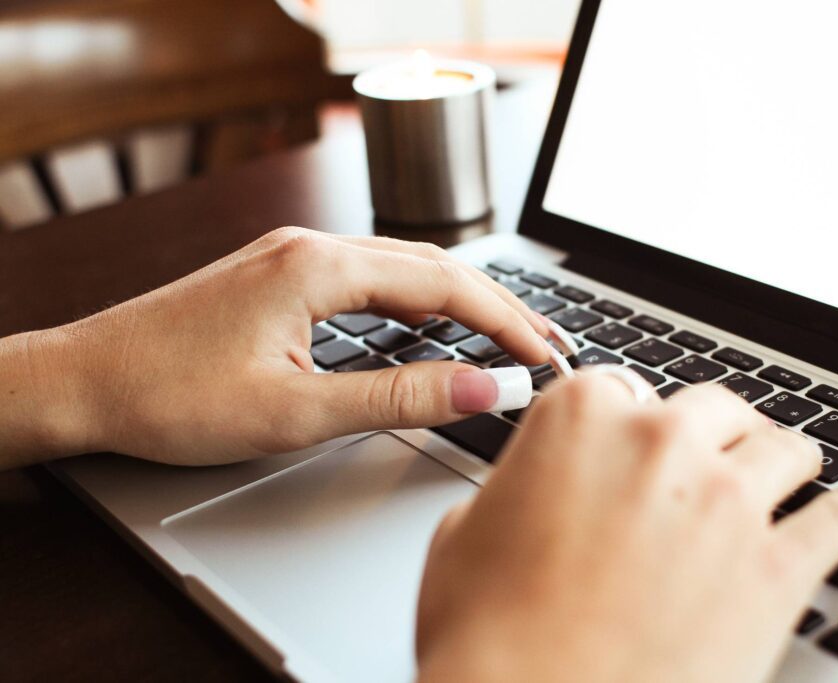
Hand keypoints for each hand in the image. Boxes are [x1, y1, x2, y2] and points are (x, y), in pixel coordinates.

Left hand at [0, 228, 549, 467]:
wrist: (83, 381)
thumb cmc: (172, 396)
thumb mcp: (296, 411)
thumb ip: (397, 397)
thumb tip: (480, 388)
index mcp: (319, 266)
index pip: (445, 284)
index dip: (505, 321)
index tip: (546, 354)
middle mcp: (311, 246)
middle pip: (432, 266)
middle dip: (497, 305)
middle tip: (547, 342)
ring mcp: (293, 256)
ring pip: (403, 268)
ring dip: (459, 299)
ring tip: (506, 330)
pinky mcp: (280, 275)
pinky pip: (370, 277)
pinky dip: (416, 300)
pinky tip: (432, 321)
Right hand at [416, 377, 837, 681]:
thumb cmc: (489, 635)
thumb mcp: (466, 535)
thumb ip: (517, 489)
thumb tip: (532, 493)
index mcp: (581, 418)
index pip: (627, 388)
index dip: (632, 422)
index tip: (641, 441)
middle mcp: (661, 443)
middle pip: (718, 409)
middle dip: (716, 435)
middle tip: (713, 461)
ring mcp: (728, 503)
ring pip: (787, 448)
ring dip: (781, 463)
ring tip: (781, 480)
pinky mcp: (778, 569)